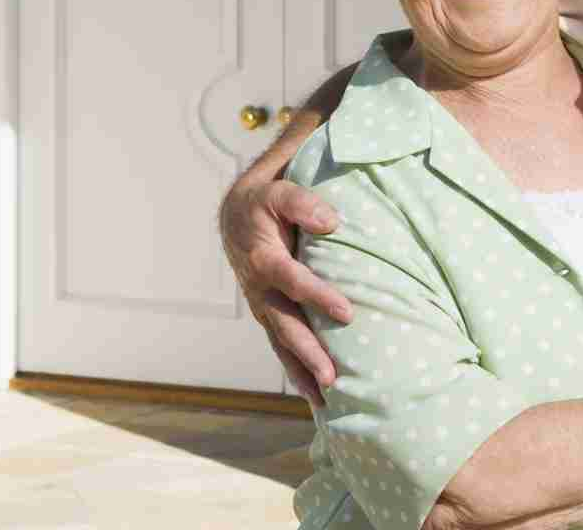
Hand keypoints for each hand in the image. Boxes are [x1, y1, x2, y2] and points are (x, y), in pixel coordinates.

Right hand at [220, 175, 353, 403]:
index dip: (317, 295)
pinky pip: (281, 347)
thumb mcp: (277, 186)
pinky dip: (297, 373)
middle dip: (308, 351)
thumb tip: (331, 222)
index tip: (347, 312)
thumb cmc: (265, 199)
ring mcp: (262, 305)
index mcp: (263, 256)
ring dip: (303, 370)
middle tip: (332, 375)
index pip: (291, 279)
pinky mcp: (268, 315)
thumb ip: (301, 200)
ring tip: (327, 397)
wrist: (236, 215)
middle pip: (284, 323)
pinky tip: (316, 398)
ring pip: (281, 342)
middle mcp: (259, 287)